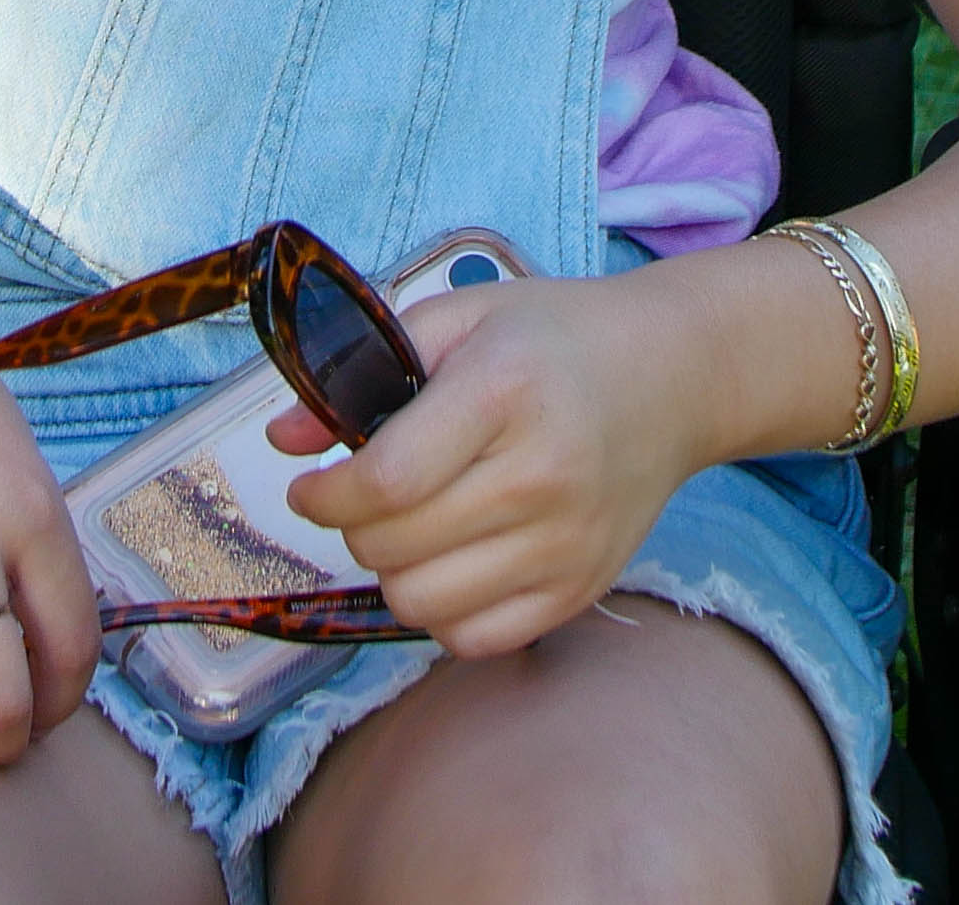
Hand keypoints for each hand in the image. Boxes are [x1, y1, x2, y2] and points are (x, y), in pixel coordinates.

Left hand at [277, 271, 704, 656]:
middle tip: (364, 497)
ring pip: (424, 605)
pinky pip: (476, 639)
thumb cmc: (558, 338)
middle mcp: (540, 477)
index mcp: (502, 393)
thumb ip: (365, 366)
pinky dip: (443, 614)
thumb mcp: (461, 319)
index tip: (309, 485)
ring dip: (392, 573)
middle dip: (352, 527)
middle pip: (394, 548)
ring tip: (406, 530)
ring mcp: (566, 543)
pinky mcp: (581, 588)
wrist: (675, 375)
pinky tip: (449, 564)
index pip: (385, 481)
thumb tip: (283, 438)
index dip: (325, 494)